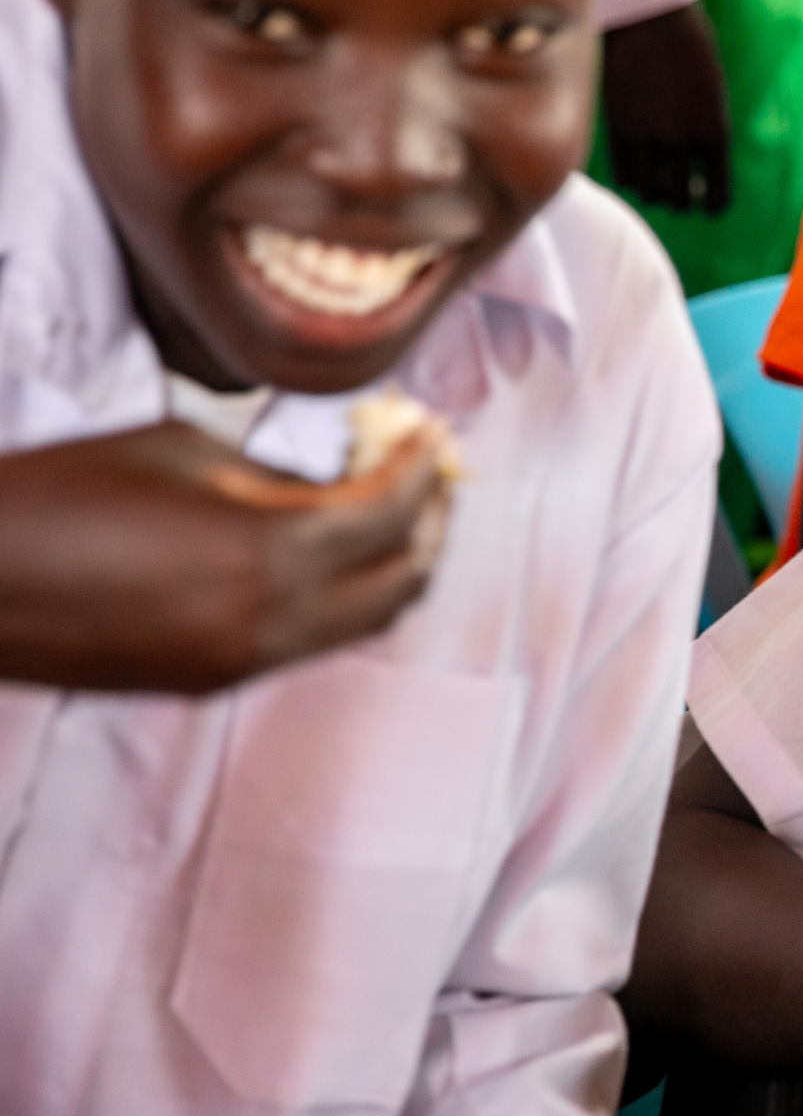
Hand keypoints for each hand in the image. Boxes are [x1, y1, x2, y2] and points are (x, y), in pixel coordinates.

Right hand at [0, 420, 448, 692]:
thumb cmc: (58, 493)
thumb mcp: (184, 450)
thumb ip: (277, 471)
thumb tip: (338, 478)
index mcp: (272, 551)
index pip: (392, 512)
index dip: (423, 466)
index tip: (431, 434)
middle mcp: (274, 620)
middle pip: (403, 579)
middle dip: (429, 521)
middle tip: (429, 474)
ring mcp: (245, 660)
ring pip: (366, 620)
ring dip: (392, 564)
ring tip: (390, 510)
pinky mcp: (213, 681)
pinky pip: (313, 640)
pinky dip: (341, 596)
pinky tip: (327, 552)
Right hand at [601, 3, 731, 215]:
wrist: (648, 14)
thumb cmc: (687, 40)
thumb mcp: (712, 86)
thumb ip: (707, 124)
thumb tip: (699, 155)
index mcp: (716, 131)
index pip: (717, 196)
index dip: (712, 202)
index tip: (707, 199)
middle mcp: (682, 142)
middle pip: (679, 200)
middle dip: (681, 199)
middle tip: (680, 191)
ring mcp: (647, 137)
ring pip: (650, 193)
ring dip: (654, 191)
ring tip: (656, 181)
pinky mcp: (617, 128)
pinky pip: (624, 175)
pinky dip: (631, 177)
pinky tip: (635, 167)